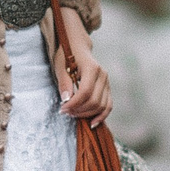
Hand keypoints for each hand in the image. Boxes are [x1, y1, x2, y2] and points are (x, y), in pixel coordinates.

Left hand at [56, 8, 111, 127]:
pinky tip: (92, 123)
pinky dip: (101, 116)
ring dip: (87, 114)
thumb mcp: (61, 67)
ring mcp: (107, 82)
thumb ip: (64, 83)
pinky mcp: (107, 88)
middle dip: (79, 110)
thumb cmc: (67, 56)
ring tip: (73, 114)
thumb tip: (66, 100)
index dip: (74, 104)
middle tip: (66, 112)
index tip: (62, 109)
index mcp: (92, 68)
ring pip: (101, 106)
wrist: (78, 48)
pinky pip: (108, 105)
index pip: (85, 92)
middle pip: (94, 101)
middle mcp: (103, 75)